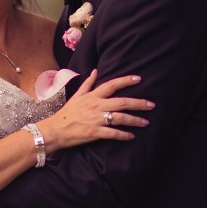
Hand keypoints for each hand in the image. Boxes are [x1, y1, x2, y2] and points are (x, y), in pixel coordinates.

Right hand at [37, 70, 153, 150]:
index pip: (112, 85)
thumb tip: (95, 70)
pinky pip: (113, 134)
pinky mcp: (94, 133)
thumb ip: (88, 83)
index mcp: (92, 96)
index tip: (139, 79)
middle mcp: (96, 106)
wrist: (55, 130)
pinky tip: (132, 136)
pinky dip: (124, 135)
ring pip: (120, 118)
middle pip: (122, 102)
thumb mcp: (76, 96)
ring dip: (135, 120)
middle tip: (151, 105)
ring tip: (145, 122)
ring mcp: (95, 119)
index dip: (126, 81)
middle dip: (139, 103)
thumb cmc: (67, 113)